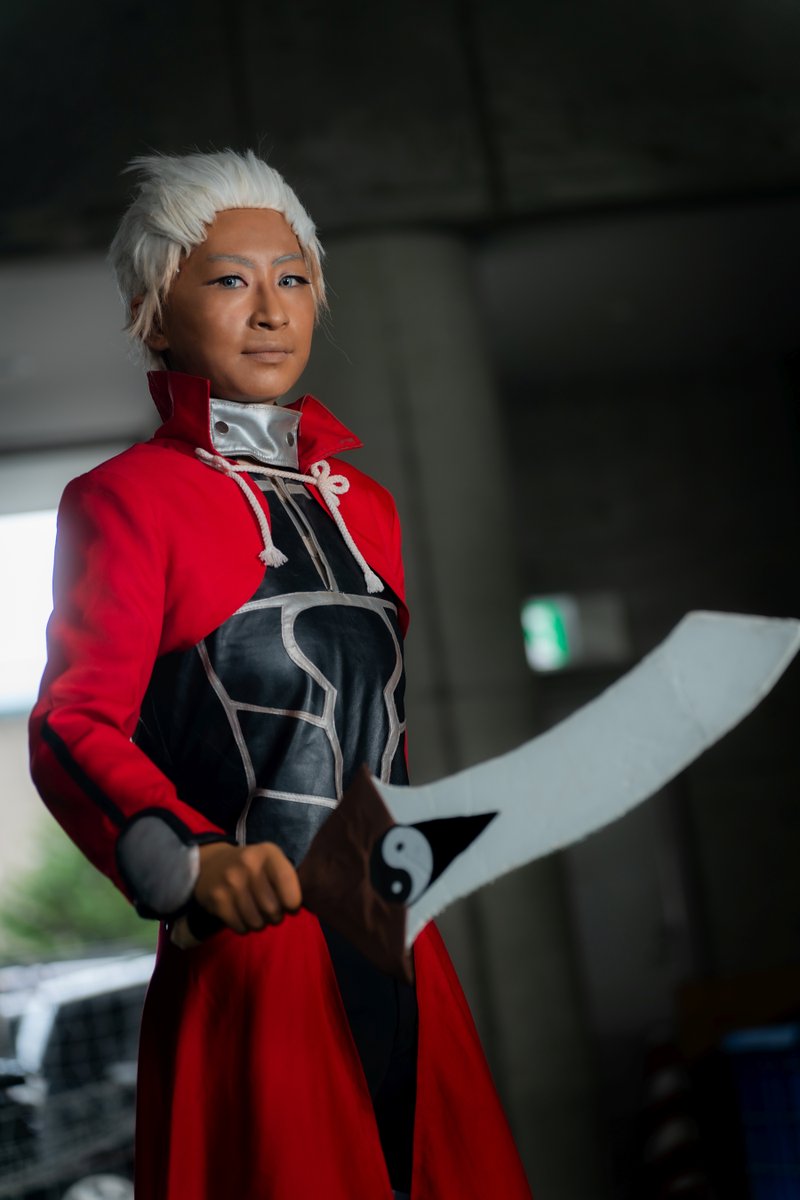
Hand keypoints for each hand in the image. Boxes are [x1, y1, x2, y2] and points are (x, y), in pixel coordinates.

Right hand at [170, 842, 301, 947]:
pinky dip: (244, 926)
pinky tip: (241, 913)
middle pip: (273, 909)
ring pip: (257, 922)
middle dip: (275, 916)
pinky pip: (240, 927)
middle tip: (270, 910)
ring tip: (255, 911)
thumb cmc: (252, 867)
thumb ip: (287, 880)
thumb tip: (294, 908)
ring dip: (260, 923)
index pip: (288, 885)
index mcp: (268, 853)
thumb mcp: (272, 862)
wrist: (212, 863)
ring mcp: (230, 882)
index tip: (289, 904)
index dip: (292, 903)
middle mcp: (249, 864)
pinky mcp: (217, 899)